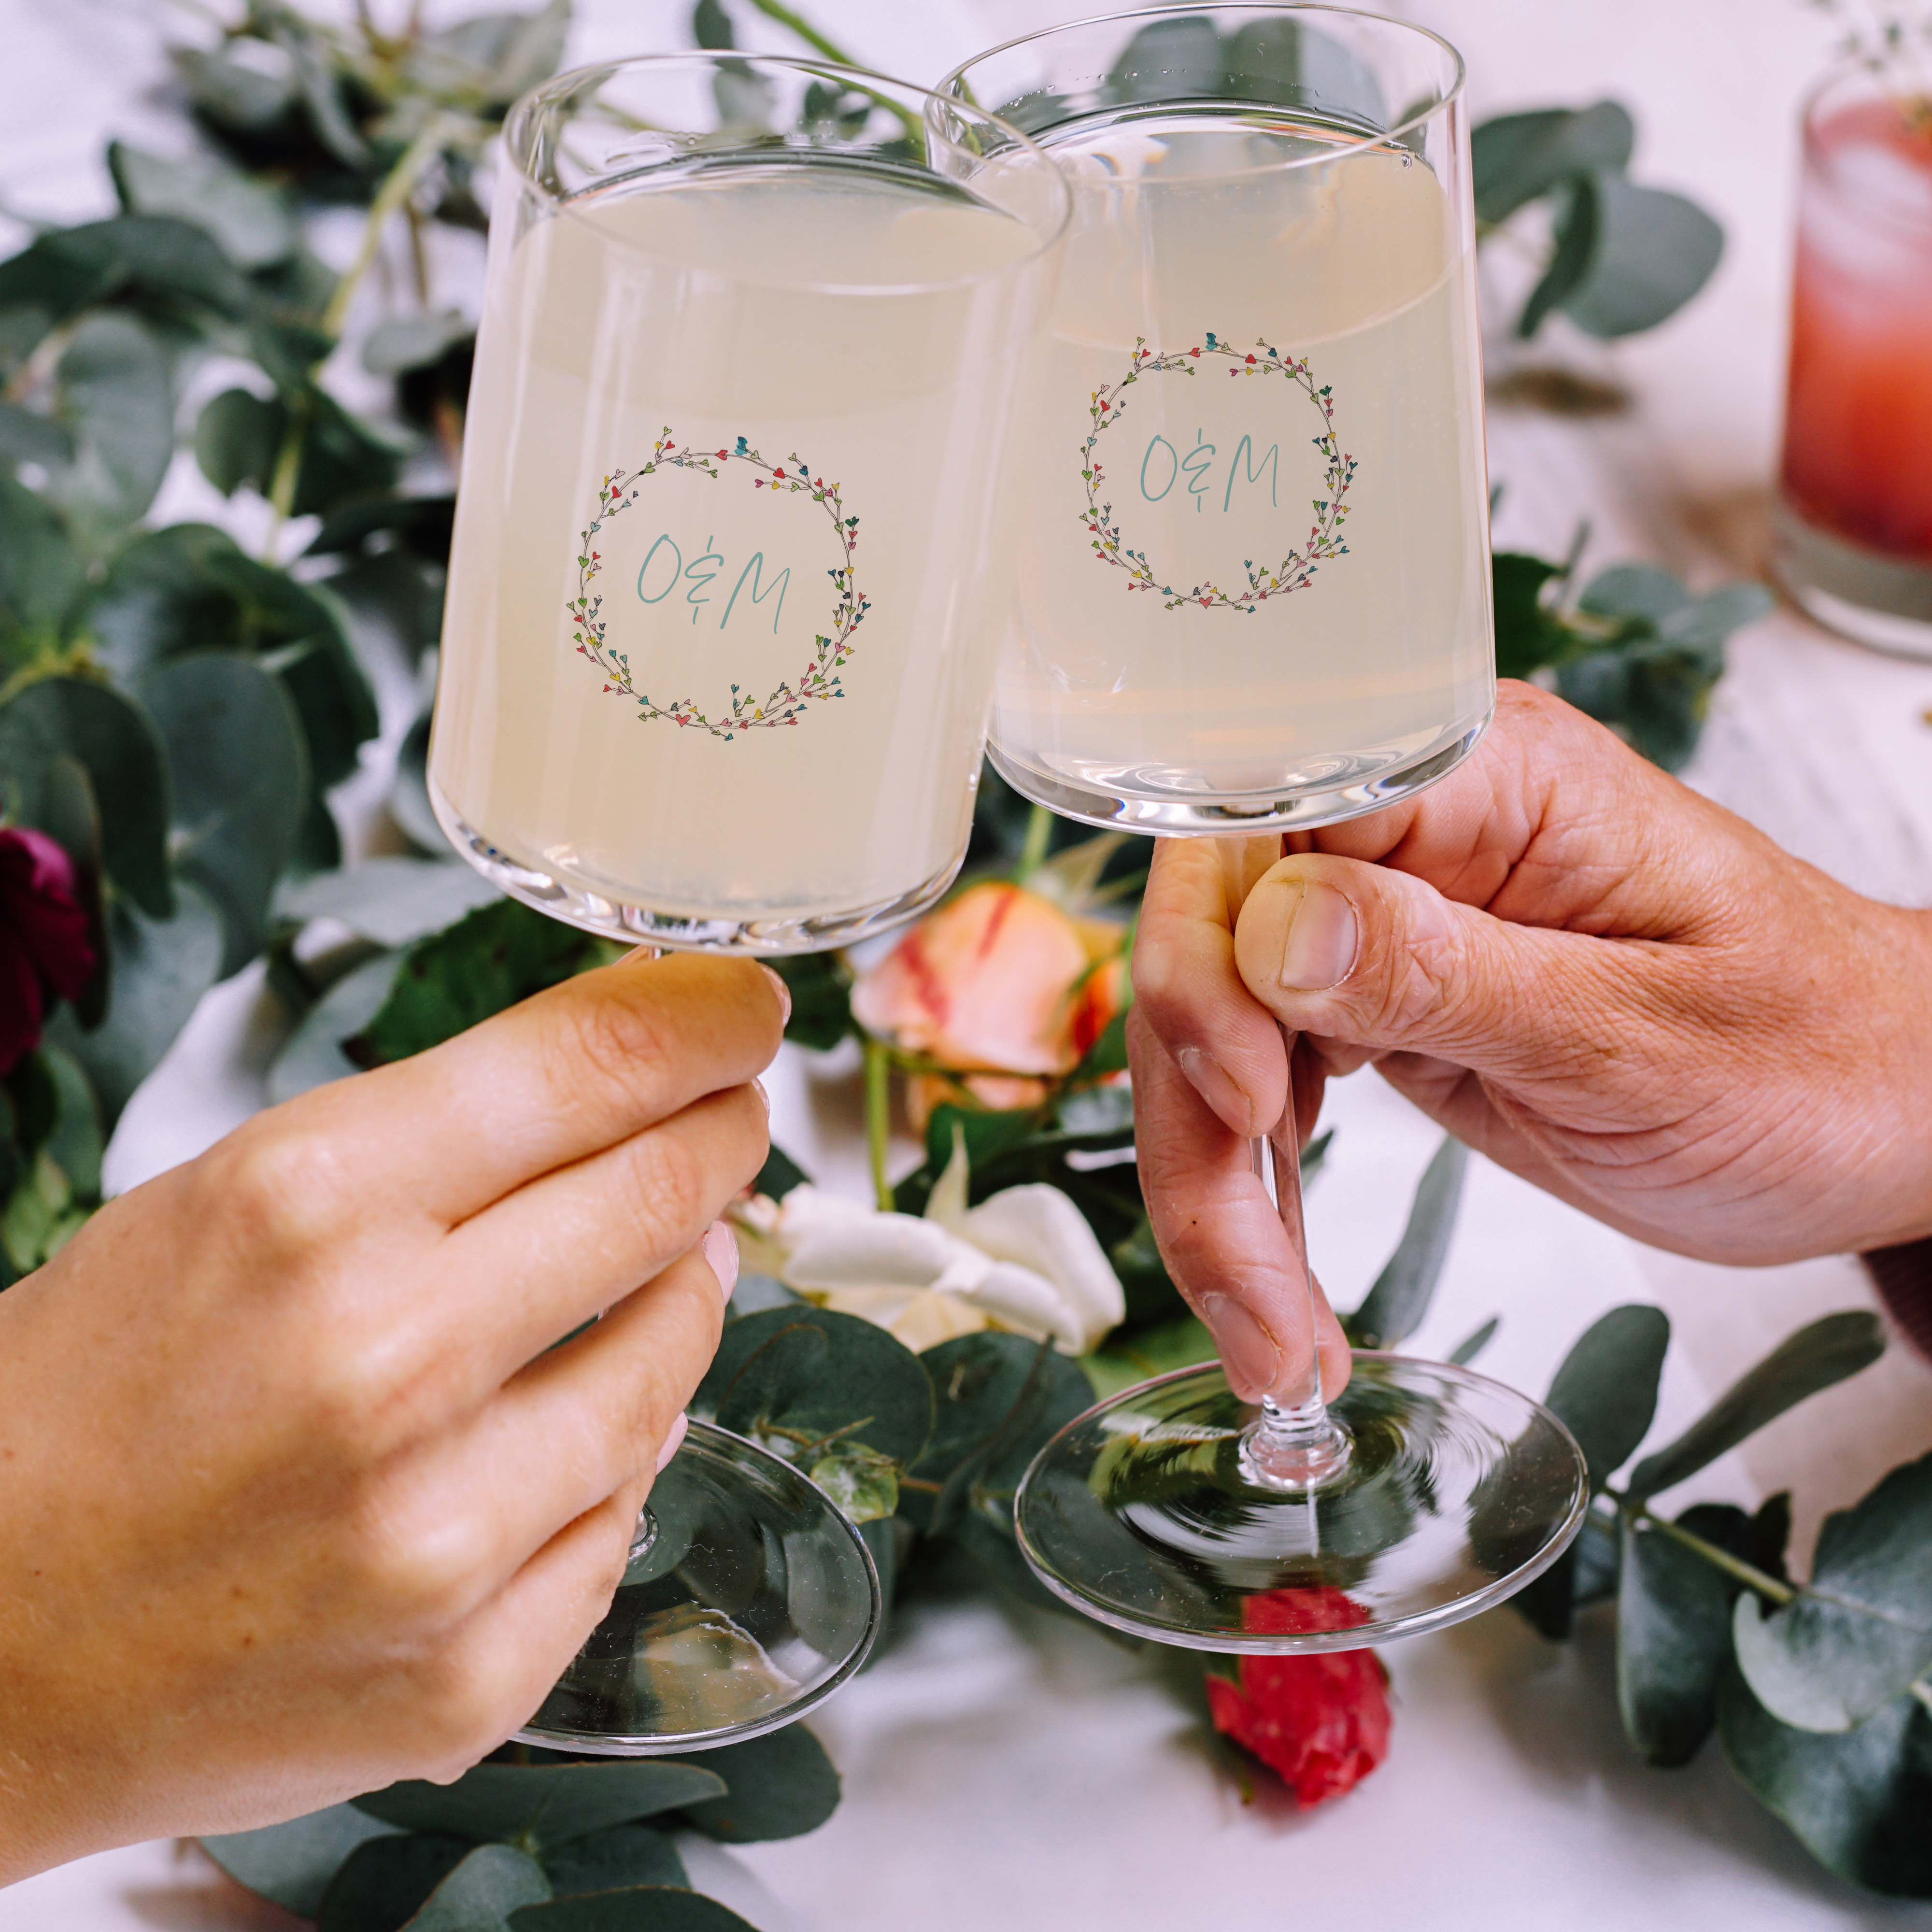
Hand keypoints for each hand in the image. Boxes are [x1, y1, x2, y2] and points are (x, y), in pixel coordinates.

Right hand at [0, 950, 784, 1882]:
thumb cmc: (90, 1403)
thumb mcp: (234, 1201)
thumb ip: (440, 1139)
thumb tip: (638, 1089)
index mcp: (309, 1203)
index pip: (591, 1064)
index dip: (702, 1021)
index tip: (747, 1010)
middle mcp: (387, 1360)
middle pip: (660, 1197)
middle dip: (721, 1137)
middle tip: (733, 1117)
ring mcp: (440, 1532)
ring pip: (676, 1361)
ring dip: (686, 1291)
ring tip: (662, 1262)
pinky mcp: (473, 1673)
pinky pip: (625, 1514)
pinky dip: (620, 1449)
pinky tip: (580, 1418)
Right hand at [1132, 681, 1931, 1354]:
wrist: (1881, 1109)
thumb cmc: (1814, 1057)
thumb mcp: (1639, 1036)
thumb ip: (1448, 973)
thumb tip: (1271, 933)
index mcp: (1480, 780)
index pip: (1261, 815)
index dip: (1215, 954)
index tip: (1253, 1099)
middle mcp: (1408, 832)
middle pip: (1213, 943)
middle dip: (1201, 1125)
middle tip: (1255, 1298)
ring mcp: (1388, 917)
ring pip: (1216, 1029)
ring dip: (1214, 1184)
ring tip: (1275, 1340)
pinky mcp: (1382, 1000)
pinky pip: (1261, 1076)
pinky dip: (1250, 1186)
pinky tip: (1282, 1279)